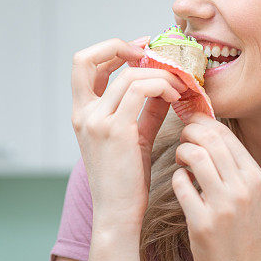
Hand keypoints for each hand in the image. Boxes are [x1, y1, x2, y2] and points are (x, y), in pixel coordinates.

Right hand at [71, 36, 188, 229]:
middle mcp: (83, 113)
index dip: (110, 50)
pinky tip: (176, 96)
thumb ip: (146, 111)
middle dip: (121, 46)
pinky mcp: (115, 129)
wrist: (118, 214)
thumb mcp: (135, 138)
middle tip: (153, 52)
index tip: (140, 49)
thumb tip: (165, 87)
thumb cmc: (127, 181)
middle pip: (88, 58)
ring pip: (128, 74)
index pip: (83, 65)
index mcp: (82, 113)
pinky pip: (142, 89)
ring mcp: (96, 120)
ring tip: (179, 85)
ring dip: (159, 72)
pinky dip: (163, 85)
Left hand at [172, 112, 260, 260]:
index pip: (225, 134)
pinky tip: (180, 184)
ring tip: (180, 161)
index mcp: (255, 176)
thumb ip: (231, 164)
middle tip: (182, 139)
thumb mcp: (247, 192)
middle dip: (189, 132)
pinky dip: (176, 178)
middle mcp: (243, 188)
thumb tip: (207, 129)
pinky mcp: (203, 222)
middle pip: (210, 139)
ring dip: (181, 152)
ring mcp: (224, 206)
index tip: (191, 123)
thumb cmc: (238, 227)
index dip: (203, 122)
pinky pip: (180, 183)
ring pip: (195, 156)